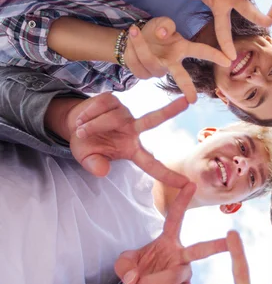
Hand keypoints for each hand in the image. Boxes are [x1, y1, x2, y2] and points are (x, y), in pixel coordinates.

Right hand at [67, 92, 188, 187]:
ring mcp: (124, 113)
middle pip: (153, 119)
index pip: (152, 164)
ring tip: (81, 131)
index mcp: (132, 149)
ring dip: (91, 126)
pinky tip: (83, 119)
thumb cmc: (86, 144)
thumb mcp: (87, 159)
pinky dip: (88, 114)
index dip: (167, 175)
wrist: (72, 124)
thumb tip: (103, 171)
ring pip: (111, 119)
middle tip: (187, 102)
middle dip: (170, 110)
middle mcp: (133, 129)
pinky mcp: (114, 100)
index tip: (186, 183)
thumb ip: (95, 166)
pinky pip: (101, 106)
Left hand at [115, 183, 227, 283]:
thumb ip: (124, 265)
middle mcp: (181, 255)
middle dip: (217, 245)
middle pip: (201, 249)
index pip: (176, 218)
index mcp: (168, 241)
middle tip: (230, 239)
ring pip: (175, 275)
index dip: (182, 202)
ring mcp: (185, 274)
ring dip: (152, 282)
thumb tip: (135, 277)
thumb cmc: (137, 274)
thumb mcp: (124, 265)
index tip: (191, 184)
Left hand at [125, 17, 230, 103]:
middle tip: (193, 100)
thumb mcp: (161, 22)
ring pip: (149, 60)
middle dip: (186, 87)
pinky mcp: (143, 74)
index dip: (214, 55)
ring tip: (134, 30)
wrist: (133, 38)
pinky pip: (136, 62)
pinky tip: (131, 39)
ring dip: (139, 44)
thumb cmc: (155, 32)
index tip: (228, 60)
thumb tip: (165, 34)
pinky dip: (131, 47)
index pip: (201, 52)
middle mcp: (172, 63)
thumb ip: (166, 24)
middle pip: (181, 76)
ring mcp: (158, 70)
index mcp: (182, 49)